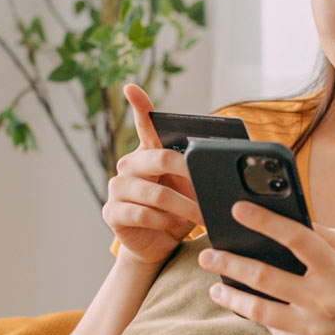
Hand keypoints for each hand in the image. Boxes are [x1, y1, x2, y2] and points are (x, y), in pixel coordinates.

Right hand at [101, 83, 202, 265]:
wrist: (158, 247)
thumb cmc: (177, 212)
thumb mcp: (191, 190)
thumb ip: (199, 173)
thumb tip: (222, 164)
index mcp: (147, 154)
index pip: (143, 125)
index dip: (138, 105)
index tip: (131, 87)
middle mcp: (128, 166)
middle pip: (160, 159)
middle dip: (190, 174)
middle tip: (210, 188)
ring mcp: (116, 189)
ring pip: (156, 193)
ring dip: (184, 207)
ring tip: (202, 216)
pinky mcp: (112, 213)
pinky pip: (143, 214)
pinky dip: (164, 222)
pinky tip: (172, 226)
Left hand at [197, 200, 334, 334]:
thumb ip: (325, 237)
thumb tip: (288, 216)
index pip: (298, 238)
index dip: (266, 221)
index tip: (237, 208)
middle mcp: (326, 299)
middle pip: (266, 276)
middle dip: (230, 262)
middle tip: (207, 254)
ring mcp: (315, 329)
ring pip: (258, 309)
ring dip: (230, 297)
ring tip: (214, 289)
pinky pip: (273, 331)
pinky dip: (257, 318)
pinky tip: (244, 309)